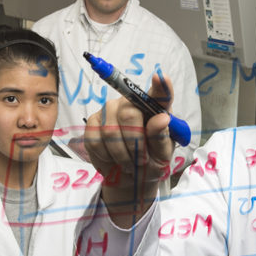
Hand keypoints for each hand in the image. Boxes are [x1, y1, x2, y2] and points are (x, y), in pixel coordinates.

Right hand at [84, 73, 174, 227]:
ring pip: (111, 131)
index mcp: (155, 108)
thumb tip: (162, 118)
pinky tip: (113, 159)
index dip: (161, 86)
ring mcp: (109, 109)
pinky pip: (95, 140)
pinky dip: (106, 156)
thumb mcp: (162, 156)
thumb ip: (162, 137)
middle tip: (141, 161)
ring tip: (129, 163)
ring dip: (121, 155)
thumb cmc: (149, 162)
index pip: (159, 94)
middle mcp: (131, 102)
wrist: (130, 177)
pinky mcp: (93, 121)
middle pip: (128, 114)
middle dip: (135, 143)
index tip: (162, 78)